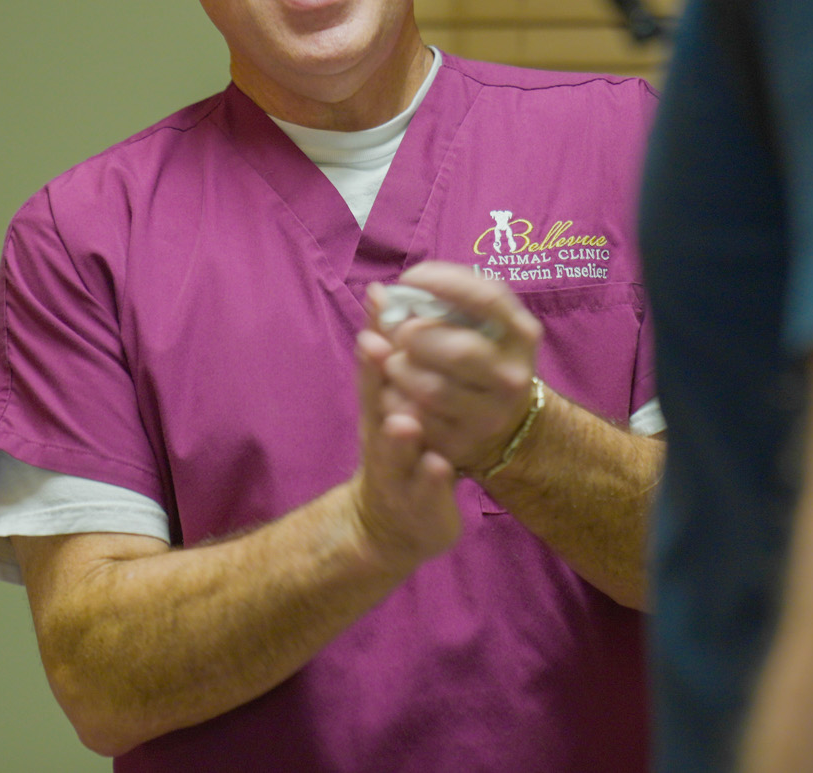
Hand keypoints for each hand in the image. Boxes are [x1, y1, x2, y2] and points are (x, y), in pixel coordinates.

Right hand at [348, 325, 460, 569]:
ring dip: (398, 436)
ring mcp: (397, 471)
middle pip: (374, 405)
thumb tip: (381, 290)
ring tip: (405, 422)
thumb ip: (386, 349)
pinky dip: (431, 478)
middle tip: (379, 352)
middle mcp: (380, 436)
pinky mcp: (419, 501)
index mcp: (377, 406)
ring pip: (394, 452)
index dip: (372, 343)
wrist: (389, 522)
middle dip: (376, 380)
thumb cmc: (395, 445)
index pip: (371, 369)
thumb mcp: (385, 398)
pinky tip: (441, 466)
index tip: (377, 313)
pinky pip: (425, 489)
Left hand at [367, 262, 543, 475]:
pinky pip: (416, 419)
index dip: (443, 282)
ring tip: (393, 362)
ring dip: (399, 369)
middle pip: (460, 350)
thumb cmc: (478, 358)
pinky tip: (393, 390)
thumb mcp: (472, 326)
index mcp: (521, 334)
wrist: (502, 422)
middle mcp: (513, 376)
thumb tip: (377, 294)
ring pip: (433, 389)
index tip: (409, 279)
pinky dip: (394, 400)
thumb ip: (430, 303)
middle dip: (416, 335)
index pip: (487, 299)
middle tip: (400, 332)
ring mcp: (492, 415)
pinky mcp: (464, 444)